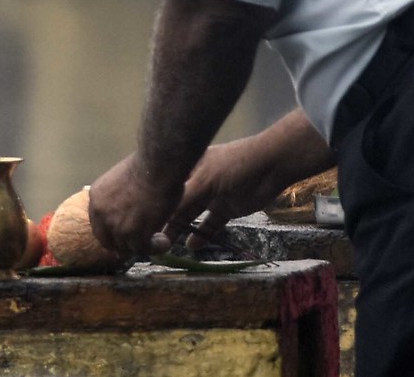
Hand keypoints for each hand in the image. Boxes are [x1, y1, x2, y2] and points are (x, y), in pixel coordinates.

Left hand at [86, 153, 184, 260]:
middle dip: (124, 243)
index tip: (125, 234)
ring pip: (128, 246)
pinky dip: (156, 247)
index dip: (112, 232)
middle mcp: (102, 214)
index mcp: (96, 197)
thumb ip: (117, 197)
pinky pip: (144, 249)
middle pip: (108, 240)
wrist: (158, 166)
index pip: (98, 224)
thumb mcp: (120, 180)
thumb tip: (126, 207)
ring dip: (143, 245)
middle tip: (140, 242)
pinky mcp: (135, 235)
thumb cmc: (146, 165)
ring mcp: (117, 227)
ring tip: (159, 240)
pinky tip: (165, 242)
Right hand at [163, 135, 294, 245]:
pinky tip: (193, 246)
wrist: (270, 166)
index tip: (143, 223)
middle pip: (178, 204)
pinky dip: (203, 235)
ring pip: (193, 215)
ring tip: (169, 245)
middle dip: (166, 221)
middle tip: (153, 239)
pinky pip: (211, 224)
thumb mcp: (203, 182)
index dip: (155, 205)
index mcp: (188, 170)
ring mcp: (213, 195)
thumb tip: (159, 219)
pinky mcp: (227, 208)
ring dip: (182, 229)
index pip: (166, 190)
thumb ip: (182, 202)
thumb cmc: (233, 167)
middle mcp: (198, 182)